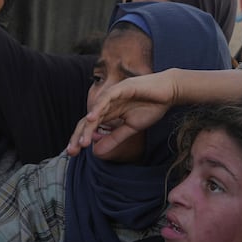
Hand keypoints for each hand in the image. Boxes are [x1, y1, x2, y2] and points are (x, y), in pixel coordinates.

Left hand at [66, 70, 181, 154]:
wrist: (170, 92)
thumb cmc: (152, 107)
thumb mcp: (131, 128)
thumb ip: (114, 138)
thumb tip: (96, 153)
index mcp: (109, 112)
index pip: (90, 126)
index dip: (81, 138)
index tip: (74, 153)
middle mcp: (108, 103)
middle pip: (87, 120)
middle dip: (78, 136)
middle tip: (71, 152)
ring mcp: (113, 94)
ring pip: (95, 111)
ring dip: (87, 127)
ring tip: (82, 143)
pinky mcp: (122, 87)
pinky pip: (106, 98)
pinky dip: (98, 108)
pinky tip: (91, 119)